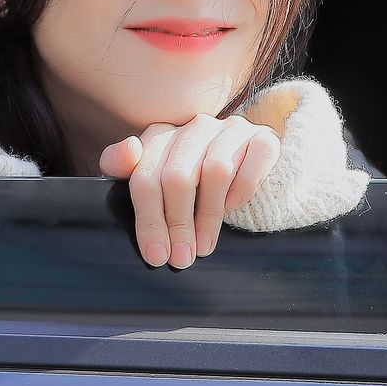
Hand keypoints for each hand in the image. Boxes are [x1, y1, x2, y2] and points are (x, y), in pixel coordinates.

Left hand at [99, 113, 279, 268]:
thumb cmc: (190, 180)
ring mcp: (231, 129)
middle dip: (177, 224)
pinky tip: (234, 206)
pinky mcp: (264, 137)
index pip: (145, 176)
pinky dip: (244, 186)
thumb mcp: (152, 177)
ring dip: (208, 216)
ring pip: (215, 170)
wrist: (244, 169)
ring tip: (204, 247)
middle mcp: (195, 127)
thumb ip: (122, 164)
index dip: (149, 220)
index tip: (155, 255)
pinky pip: (254, 160)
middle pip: (178, 177)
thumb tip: (127, 151)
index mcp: (161, 134)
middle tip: (181, 258)